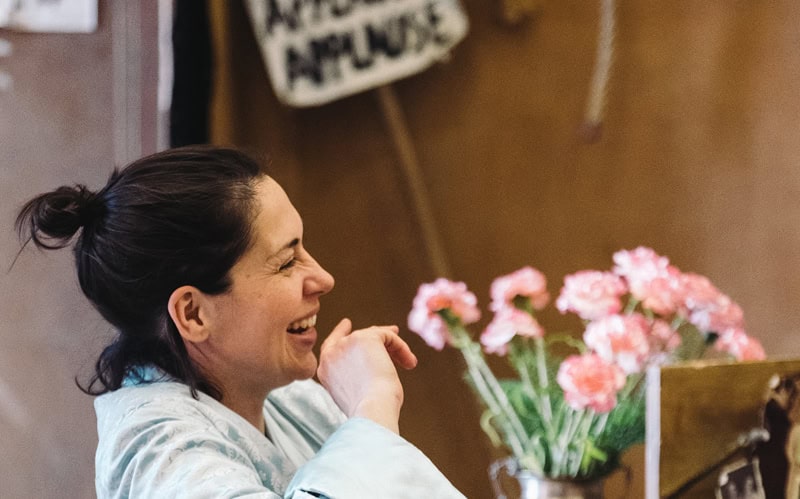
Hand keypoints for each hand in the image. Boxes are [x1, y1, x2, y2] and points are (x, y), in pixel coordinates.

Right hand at [317, 318, 417, 432]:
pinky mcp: (364, 338)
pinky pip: (387, 336)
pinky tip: (409, 363)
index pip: (329, 346)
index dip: (339, 333)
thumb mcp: (357, 393)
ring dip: (394, 349)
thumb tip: (375, 364)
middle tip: (393, 330)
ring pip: (374, 336)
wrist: (372, 411)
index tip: (347, 323)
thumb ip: (357, 376)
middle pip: (353, 337)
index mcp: (325, 371)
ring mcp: (346, 344)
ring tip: (409, 363)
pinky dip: (401, 348)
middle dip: (374, 333)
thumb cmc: (370, 411)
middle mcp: (331, 355)